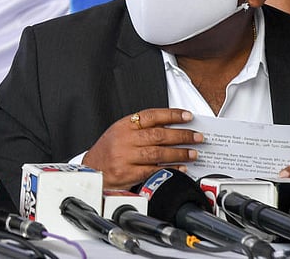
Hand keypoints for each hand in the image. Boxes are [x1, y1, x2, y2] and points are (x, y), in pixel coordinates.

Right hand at [82, 108, 201, 188]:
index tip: (188, 117)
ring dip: (179, 153)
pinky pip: (154, 170)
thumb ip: (141, 128)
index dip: (172, 115)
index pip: (151, 116)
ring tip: (193, 153)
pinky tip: (181, 167)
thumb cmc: (107, 151)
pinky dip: (170, 168)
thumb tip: (169, 126)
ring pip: (158, 153)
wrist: (92, 170)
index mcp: (124, 126)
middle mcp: (125, 140)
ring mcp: (126, 157)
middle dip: (181, 135)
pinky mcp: (129, 174)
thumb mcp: (120, 132)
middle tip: (197, 136)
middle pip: (158, 135)